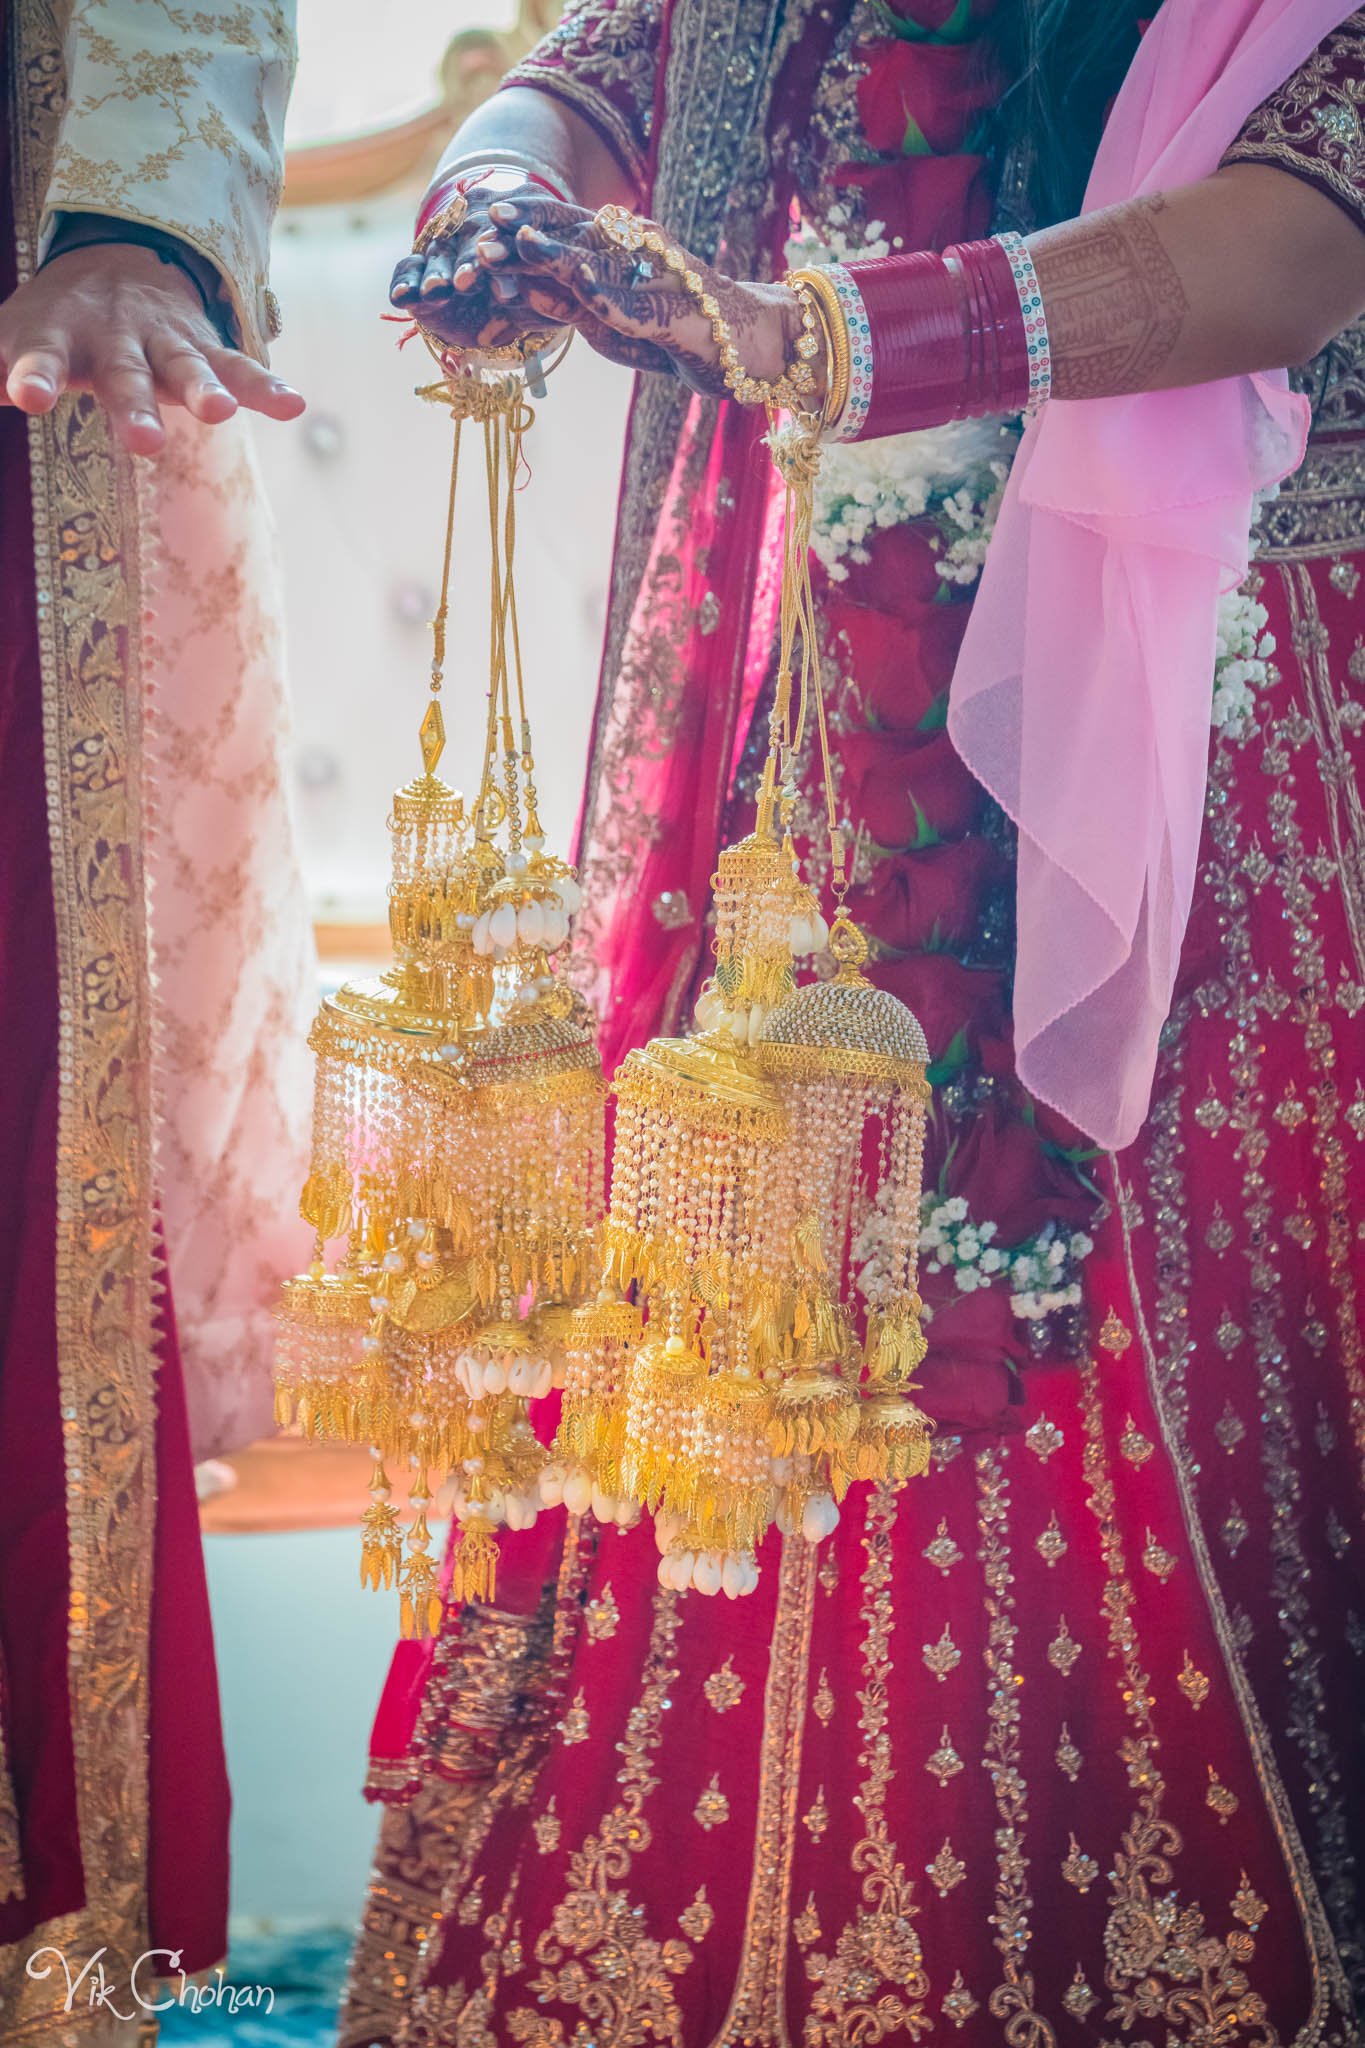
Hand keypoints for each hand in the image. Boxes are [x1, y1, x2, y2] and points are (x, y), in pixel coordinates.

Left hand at [0, 242, 303, 455]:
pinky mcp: (207, 352)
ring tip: (223, 416)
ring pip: (187, 368)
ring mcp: (166, 343)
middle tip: (146, 444)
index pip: (41, 357)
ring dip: (207, 392)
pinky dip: (266, 387)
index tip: (23, 397)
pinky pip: (240, 368)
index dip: (32, 375)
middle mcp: (117, 337)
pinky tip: (293, 404)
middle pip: (126, 375)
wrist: (118, 264)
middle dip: (137, 408)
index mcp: (60, 335)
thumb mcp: (15, 336)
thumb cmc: (56, 323)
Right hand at [389, 176, 581, 355]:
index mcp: (514, 222)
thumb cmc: (542, 298)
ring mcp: (445, 246)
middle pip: (469, 237)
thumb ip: (565, 290)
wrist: (499, 312)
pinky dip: (404, 283)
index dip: (506, 242)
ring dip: (437, 272)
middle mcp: (475, 227)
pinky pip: (407, 270)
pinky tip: (402, 297)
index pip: (512, 227)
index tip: (503, 257)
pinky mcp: (419, 268)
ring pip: (438, 252)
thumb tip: (577, 278)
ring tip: (437, 291)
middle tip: (468, 281)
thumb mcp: (559, 296)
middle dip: (469, 259)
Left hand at [479, 197, 810, 396]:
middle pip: (575, 237)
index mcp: (619, 249)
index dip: (527, 219)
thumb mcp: (606, 321)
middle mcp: (637, 253)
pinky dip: (611, 298)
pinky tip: (586, 288)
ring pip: (601, 265)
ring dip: (558, 256)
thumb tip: (523, 291)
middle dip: (529, 232)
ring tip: (523, 246)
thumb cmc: (668, 330)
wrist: (738, 347)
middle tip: (488, 229)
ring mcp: (657, 281)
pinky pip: (639, 307)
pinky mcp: (676, 316)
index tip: (486, 212)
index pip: (566, 226)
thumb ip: (567, 304)